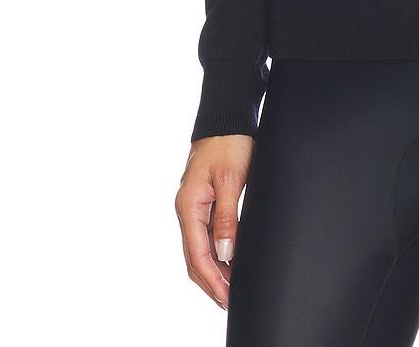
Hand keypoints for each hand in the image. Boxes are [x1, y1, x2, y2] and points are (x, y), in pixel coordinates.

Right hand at [175, 134, 253, 309]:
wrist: (226, 118)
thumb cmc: (229, 143)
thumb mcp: (232, 180)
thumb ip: (227, 217)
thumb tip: (224, 252)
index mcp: (189, 205)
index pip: (198, 254)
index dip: (213, 279)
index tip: (227, 297)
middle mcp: (186, 209)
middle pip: (194, 256)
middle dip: (210, 282)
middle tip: (229, 301)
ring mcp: (193, 205)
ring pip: (199, 248)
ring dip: (213, 269)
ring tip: (230, 287)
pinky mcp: (202, 200)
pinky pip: (205, 234)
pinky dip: (215, 251)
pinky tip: (229, 260)